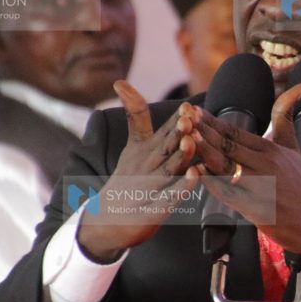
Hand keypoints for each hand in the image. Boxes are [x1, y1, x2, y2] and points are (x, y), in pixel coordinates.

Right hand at [77, 81, 199, 261]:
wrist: (106, 219)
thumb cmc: (128, 177)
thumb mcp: (132, 144)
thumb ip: (136, 115)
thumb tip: (121, 82)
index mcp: (144, 150)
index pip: (161, 132)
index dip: (175, 120)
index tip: (188, 107)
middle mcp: (146, 167)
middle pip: (163, 148)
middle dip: (177, 133)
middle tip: (188, 118)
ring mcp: (148, 189)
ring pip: (167, 171)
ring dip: (179, 157)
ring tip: (190, 142)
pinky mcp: (152, 210)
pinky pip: (169, 198)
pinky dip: (181, 188)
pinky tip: (194, 177)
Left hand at [190, 84, 300, 261]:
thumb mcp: (294, 148)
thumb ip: (285, 118)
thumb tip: (298, 86)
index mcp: (271, 149)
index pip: (235, 131)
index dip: (211, 121)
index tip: (192, 110)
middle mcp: (266, 164)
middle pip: (228, 145)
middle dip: (202, 130)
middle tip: (181, 118)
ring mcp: (261, 186)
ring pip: (226, 166)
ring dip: (204, 152)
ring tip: (184, 139)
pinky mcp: (257, 208)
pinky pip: (229, 193)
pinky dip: (212, 183)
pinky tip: (196, 173)